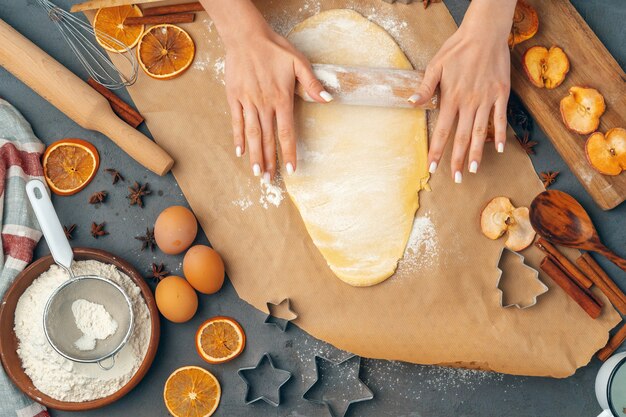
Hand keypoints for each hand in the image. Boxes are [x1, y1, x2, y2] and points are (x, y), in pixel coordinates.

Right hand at [201, 0, 331, 179]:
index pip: (286, 133)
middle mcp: (264, 104)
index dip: (289, 152)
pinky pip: (236, 121)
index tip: (291, 170)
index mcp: (281, 99)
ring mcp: (247, 101)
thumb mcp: (299, 62)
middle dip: (270, 161)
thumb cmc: (274, 48)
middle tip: (270, 180)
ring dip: (255, 155)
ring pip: (251, 134)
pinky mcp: (234, 97)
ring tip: (257, 172)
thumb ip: (312, 84)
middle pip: (267, 139)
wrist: (246, 36)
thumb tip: (328, 99)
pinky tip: (240, 152)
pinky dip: (237, 137)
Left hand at [410, 0, 516, 182]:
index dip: (436, 150)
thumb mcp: (436, 66)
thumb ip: (425, 88)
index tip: (432, 167)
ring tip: (474, 170)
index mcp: (451, 98)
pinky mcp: (501, 94)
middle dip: (458, 159)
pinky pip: (500, 118)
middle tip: (456, 178)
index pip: (442, 131)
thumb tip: (410, 103)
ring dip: (478, 153)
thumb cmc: (457, 48)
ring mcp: (486, 99)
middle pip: (462, 137)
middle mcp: (469, 103)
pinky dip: (501, 134)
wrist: (485, 33)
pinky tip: (500, 149)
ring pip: (481, 132)